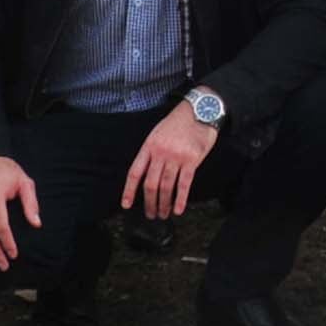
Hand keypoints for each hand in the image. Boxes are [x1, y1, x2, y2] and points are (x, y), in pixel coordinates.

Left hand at [125, 103, 218, 217]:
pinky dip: (180, 199)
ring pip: (166, 186)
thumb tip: (146, 175)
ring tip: (163, 214)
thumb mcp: (157, 133)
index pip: (135, 173)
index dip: (129, 191)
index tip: (126, 205)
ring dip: (164, 204)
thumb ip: (151, 152)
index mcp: (149, 146)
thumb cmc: (178, 123)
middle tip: (151, 214)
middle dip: (149, 203)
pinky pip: (184, 184)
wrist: (199, 111)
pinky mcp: (192, 160)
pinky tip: (178, 209)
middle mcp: (160, 152)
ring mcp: (176, 157)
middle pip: (150, 184)